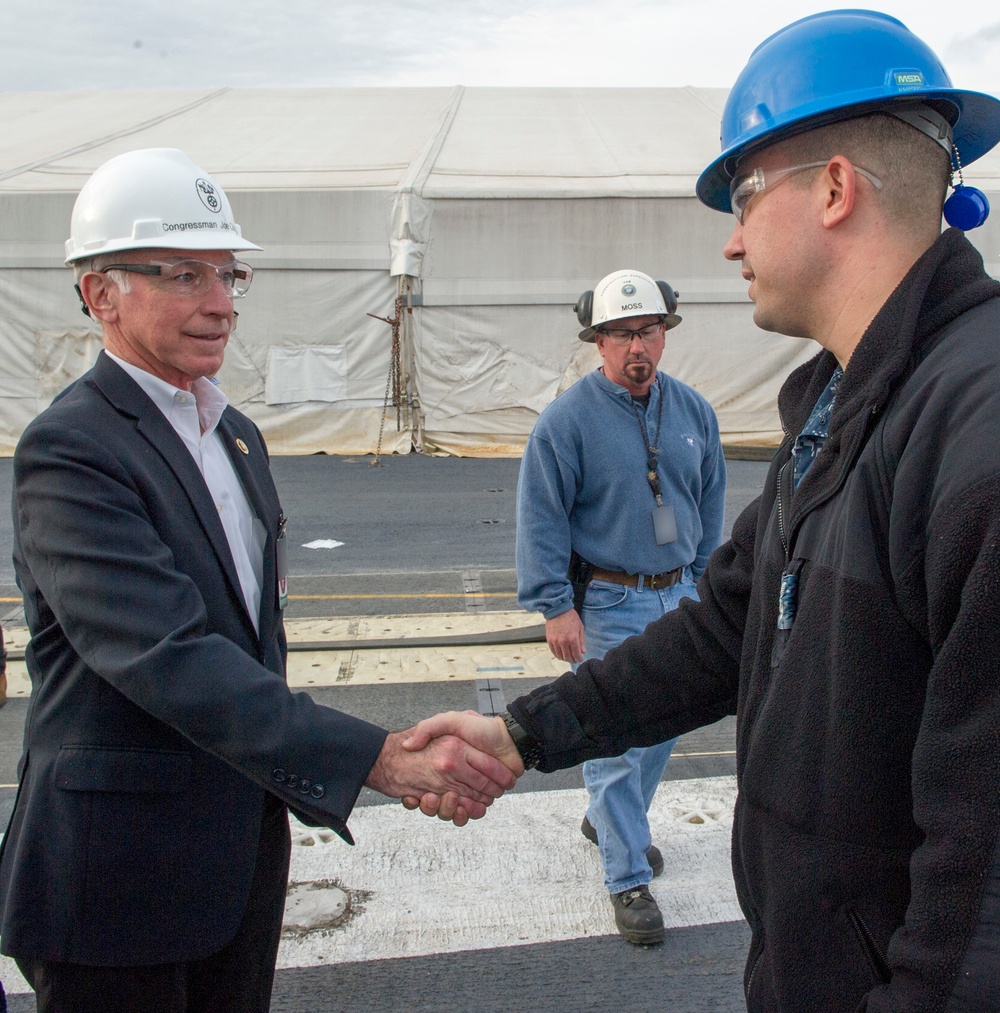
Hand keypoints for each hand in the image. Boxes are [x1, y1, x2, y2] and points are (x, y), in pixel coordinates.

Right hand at [365, 725, 517, 826]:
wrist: (511, 739)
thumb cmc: (483, 729)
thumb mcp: (452, 720)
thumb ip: (430, 728)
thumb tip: (408, 745)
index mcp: (445, 759)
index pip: (426, 780)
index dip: (419, 790)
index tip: (417, 793)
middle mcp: (452, 775)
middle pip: (437, 797)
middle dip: (433, 802)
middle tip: (431, 797)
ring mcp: (465, 789)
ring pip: (449, 808)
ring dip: (446, 809)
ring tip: (449, 800)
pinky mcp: (478, 799)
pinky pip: (466, 813)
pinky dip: (463, 815)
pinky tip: (462, 810)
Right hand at [545, 609, 585, 663]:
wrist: (558, 610)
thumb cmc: (571, 617)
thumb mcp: (580, 628)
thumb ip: (582, 641)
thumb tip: (583, 652)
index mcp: (573, 639)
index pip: (576, 654)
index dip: (579, 659)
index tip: (580, 659)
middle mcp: (563, 642)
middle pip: (568, 657)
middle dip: (572, 660)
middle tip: (575, 660)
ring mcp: (555, 641)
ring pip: (560, 656)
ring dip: (565, 659)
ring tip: (568, 658)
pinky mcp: (549, 640)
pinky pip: (553, 651)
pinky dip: (557, 655)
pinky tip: (561, 655)